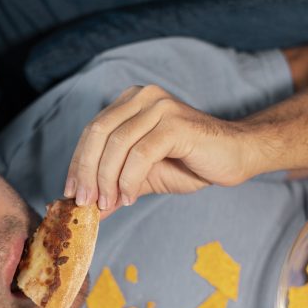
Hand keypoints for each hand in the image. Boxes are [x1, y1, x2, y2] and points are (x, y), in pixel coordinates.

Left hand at [64, 85, 250, 216]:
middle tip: (85, 202)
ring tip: (109, 204)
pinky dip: (129, 180)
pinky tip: (130, 198)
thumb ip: (117, 186)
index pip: (93, 130)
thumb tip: (90, 210)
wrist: (236, 156)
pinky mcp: (175, 124)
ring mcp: (160, 107)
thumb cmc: (193, 162)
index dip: (77, 162)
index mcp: (131, 102)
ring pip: (116, 144)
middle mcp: (143, 97)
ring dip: (106, 180)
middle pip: (98, 133)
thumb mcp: (145, 177)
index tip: (71, 193)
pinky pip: (140, 154)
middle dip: (86, 171)